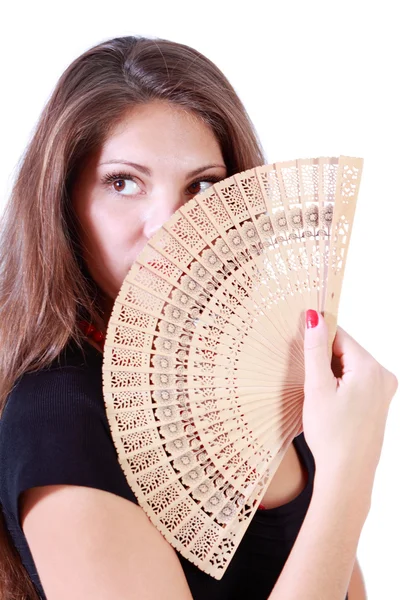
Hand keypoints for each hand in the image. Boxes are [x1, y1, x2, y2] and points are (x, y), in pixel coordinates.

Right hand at [302, 310, 397, 495]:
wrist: (348, 474)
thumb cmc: (331, 434)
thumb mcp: (317, 387)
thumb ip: (316, 349)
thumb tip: (315, 317)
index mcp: (370, 368)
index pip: (341, 336)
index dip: (319, 339)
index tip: (301, 348)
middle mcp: (383, 376)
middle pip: (347, 351)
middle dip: (325, 359)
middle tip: (308, 380)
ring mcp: (384, 390)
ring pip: (351, 366)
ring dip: (332, 372)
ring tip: (319, 395)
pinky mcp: (379, 402)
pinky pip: (357, 381)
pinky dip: (341, 384)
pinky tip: (330, 403)